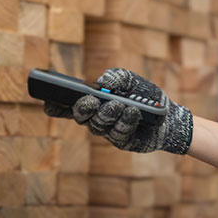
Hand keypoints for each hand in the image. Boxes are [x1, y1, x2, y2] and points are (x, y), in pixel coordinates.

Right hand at [44, 67, 192, 154]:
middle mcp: (97, 118)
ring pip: (99, 126)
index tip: (49, 101)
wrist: (168, 115)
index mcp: (93, 102)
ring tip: (117, 104)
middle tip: (90, 101)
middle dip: (83, 108)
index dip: (56, 106)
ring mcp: (108, 132)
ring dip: (107, 114)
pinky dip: (125, 121)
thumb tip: (103, 82)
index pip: (69, 106)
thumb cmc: (144, 96)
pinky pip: (119, 133)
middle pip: (81, 117)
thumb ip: (117, 76)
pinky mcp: (122, 141)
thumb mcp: (132, 80)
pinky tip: (132, 111)